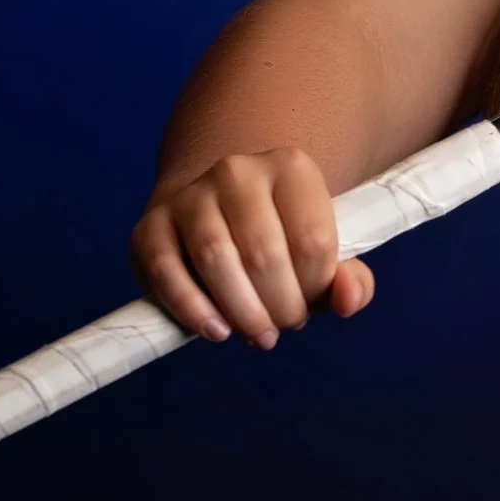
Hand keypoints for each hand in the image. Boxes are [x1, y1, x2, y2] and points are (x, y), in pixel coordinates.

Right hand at [130, 147, 375, 348]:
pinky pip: (166, 271)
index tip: (310, 304)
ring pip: (216, 260)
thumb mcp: (320, 254)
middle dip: (279, 307)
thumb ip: (350, 279)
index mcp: (291, 166)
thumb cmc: (281, 240)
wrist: (216, 213)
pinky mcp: (150, 226)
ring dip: (241, 312)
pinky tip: (216, 330)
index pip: (313, 241)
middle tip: (281, 327)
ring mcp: (190, 194)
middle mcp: (238, 171)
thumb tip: (350, 298)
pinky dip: (192, 309)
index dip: (316, 288)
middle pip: (264, 254)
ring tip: (258, 334)